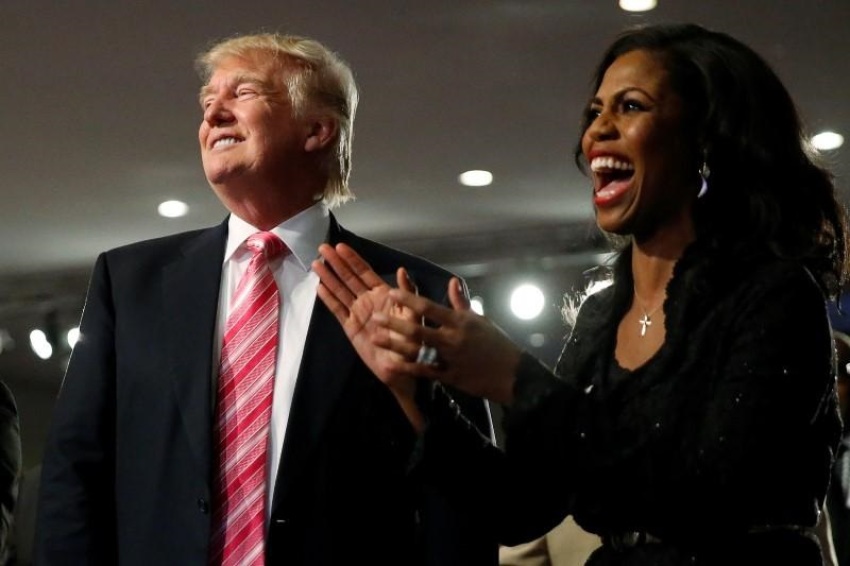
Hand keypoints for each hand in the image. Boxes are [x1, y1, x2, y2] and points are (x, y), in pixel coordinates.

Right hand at [313, 243, 423, 427]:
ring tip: (316, 263)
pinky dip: (328, 299)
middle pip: (349, 278)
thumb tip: (403, 270)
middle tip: (322, 247)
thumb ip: (408, 293)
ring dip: (329, 277)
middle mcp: (369, 301)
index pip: (365, 272)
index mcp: (384, 295)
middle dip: (336, 263)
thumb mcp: (413, 315)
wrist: (404, 369)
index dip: (353, 259)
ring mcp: (358, 313)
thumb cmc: (413, 342)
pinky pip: (338, 310)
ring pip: (341, 291)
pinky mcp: (351, 328)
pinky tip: (319, 287)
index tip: (341, 246)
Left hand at [374, 279, 521, 404]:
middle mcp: (452, 338)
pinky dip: (406, 368)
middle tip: (375, 317)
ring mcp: (450, 359)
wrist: (513, 374)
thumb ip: (461, 302)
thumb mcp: (480, 320)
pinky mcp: (449, 376)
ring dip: (394, 345)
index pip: (429, 307)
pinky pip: (424, 371)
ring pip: (417, 351)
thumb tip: (452, 281)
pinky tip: (390, 364)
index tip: (391, 292)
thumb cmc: (497, 344)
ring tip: (375, 339)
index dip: (409, 299)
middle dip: (394, 323)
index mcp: (460, 321)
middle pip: (418, 329)